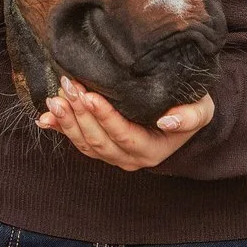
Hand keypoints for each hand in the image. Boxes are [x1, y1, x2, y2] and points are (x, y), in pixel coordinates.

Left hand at [38, 76, 214, 170]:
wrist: (182, 116)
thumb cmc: (192, 108)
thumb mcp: (201, 110)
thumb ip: (190, 117)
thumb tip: (168, 122)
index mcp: (151, 151)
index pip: (124, 136)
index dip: (105, 117)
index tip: (91, 95)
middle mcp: (129, 159)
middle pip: (99, 141)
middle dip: (81, 114)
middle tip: (69, 87)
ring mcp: (112, 156)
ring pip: (84, 143)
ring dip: (67, 121)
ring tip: (56, 98)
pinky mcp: (100, 148)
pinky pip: (77, 142)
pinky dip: (61, 129)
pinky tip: (45, 117)